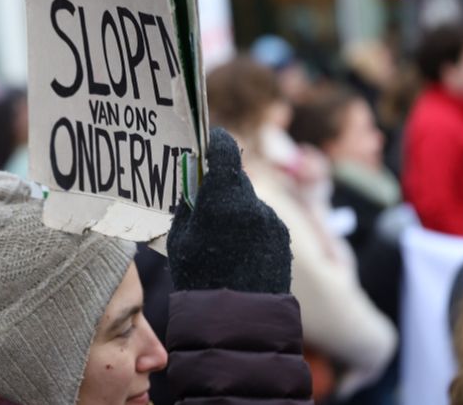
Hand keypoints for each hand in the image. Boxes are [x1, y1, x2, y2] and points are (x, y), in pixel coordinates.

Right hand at [167, 127, 291, 293]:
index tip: (208, 141)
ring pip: (250, 200)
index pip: (225, 150)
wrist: (239, 321)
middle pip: (236, 177)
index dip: (216, 141)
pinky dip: (250, 227)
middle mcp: (253, 204)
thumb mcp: (179, 239)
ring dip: (236, 208)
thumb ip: (189, 204)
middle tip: (205, 200)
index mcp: (224, 199)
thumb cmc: (200, 279)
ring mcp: (272, 221)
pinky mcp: (283, 236)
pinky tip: (238, 251)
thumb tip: (194, 183)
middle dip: (221, 184)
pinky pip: (263, 220)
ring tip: (221, 238)